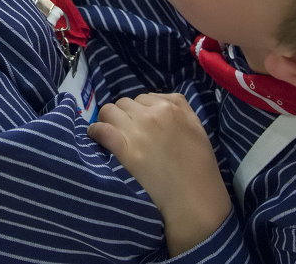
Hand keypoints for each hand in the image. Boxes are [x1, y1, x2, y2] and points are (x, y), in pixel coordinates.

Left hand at [88, 94, 230, 255]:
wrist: (193, 198)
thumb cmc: (200, 167)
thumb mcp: (197, 126)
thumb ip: (181, 108)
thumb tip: (159, 101)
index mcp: (171, 106)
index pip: (143, 98)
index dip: (140, 111)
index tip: (140, 123)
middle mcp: (152, 114)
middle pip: (125, 102)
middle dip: (124, 114)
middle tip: (127, 131)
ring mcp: (137, 130)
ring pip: (109, 110)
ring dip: (108, 120)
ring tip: (111, 133)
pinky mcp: (124, 148)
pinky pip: (100, 129)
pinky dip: (96, 131)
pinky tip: (97, 137)